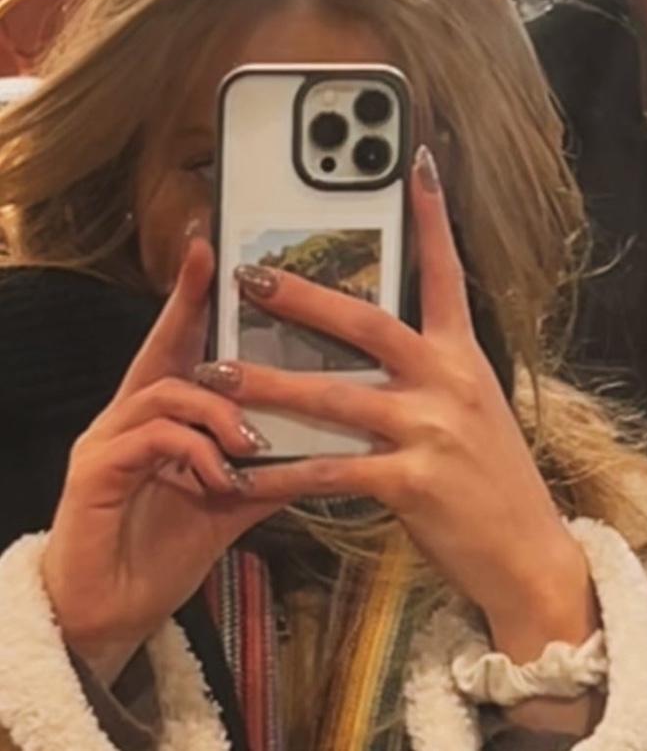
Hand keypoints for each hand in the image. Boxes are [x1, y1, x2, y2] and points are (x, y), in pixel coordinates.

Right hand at [41, 238, 284, 683]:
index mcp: (164, 416)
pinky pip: (152, 442)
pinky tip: (222, 477)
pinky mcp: (94, 474)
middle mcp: (130, 415)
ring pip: (167, 392)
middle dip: (190, 306)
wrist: (110, 616)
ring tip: (253, 439)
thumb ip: (272, 466)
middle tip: (220, 268)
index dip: (193, 298)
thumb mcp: (233, 501)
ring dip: (219, 411)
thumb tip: (331, 444)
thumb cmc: (167, 549)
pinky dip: (195, 453)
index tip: (212, 249)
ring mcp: (107, 441)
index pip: (181, 345)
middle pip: (164, 348)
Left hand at [204, 147, 598, 659]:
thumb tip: (376, 348)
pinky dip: (280, 473)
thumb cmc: (494, 479)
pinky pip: (329, 472)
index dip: (431, 219)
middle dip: (304, 297)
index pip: (446, 275)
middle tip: (250, 275)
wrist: (527, 550)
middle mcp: (448, 382)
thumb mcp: (474, 410)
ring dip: (268, 382)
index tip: (416, 167)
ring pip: (335, 395)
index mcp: (464, 358)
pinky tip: (240, 472)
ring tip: (213, 371)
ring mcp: (430, 430)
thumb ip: (430, 374)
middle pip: (368, 323)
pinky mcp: (411, 482)